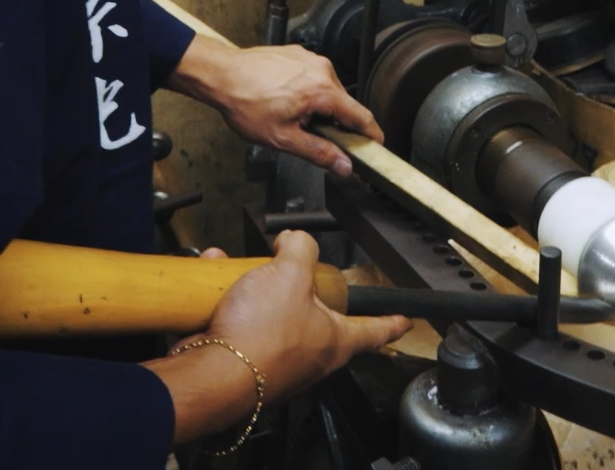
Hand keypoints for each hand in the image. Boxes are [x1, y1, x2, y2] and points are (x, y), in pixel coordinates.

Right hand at [144, 232, 408, 444]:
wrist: (212, 373)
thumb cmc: (260, 335)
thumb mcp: (291, 273)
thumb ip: (301, 248)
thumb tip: (295, 240)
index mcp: (334, 341)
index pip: (374, 330)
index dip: (391, 323)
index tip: (404, 322)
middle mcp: (308, 357)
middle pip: (312, 313)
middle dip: (294, 286)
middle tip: (284, 269)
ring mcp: (274, 362)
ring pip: (269, 314)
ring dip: (250, 288)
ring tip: (235, 272)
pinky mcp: (242, 361)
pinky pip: (238, 323)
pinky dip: (223, 301)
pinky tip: (210, 286)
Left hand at [166, 35, 379, 174]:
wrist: (221, 74)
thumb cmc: (246, 103)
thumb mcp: (283, 138)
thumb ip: (318, 153)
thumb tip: (343, 164)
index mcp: (322, 91)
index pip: (361, 116)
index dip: (371, 135)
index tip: (376, 145)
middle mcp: (322, 70)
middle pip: (344, 104)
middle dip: (336, 123)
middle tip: (317, 138)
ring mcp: (310, 59)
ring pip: (328, 90)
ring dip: (320, 106)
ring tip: (293, 117)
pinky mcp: (298, 54)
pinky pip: (314, 77)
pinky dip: (308, 91)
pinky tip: (286, 101)